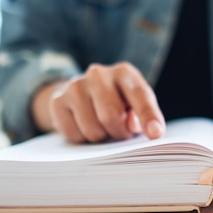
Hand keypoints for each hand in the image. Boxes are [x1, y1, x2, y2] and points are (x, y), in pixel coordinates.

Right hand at [32, 62, 164, 142]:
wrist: (83, 95)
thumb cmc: (118, 103)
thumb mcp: (135, 106)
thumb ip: (141, 116)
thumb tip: (136, 126)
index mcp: (124, 73)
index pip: (139, 95)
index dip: (148, 116)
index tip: (155, 134)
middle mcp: (98, 74)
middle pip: (112, 116)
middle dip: (120, 133)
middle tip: (122, 134)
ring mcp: (75, 85)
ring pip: (92, 129)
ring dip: (101, 138)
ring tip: (103, 129)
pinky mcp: (57, 100)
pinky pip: (74, 135)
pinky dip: (83, 139)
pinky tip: (85, 127)